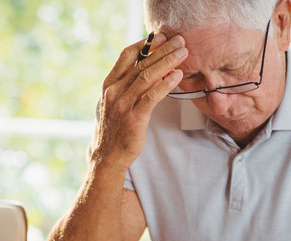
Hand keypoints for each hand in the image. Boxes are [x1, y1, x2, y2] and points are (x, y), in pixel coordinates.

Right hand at [91, 33, 187, 169]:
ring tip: (183, 54)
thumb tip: (149, 69)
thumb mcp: (116, 102)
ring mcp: (123, 104)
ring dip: (168, 62)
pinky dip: (166, 84)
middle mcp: (114, 91)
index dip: (144, 44)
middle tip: (179, 40)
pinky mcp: (134, 118)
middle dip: (162, 49)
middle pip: (141, 63)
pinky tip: (178, 76)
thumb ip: (128, 85)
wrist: (107, 155)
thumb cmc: (115, 128)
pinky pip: (152, 96)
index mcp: (109, 84)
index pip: (126, 56)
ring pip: (148, 76)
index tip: (160, 36)